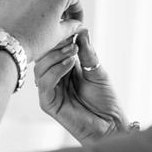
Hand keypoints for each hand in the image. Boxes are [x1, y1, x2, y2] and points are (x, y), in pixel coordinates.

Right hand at [34, 28, 127, 144]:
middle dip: (55, 46)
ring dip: (56, 56)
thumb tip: (81, 30)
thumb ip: (87, 53)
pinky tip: (70, 64)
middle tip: (70, 40)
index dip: (57, 39)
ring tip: (72, 51)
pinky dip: (56, 71)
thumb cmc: (105, 101)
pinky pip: (45, 83)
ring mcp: (48, 91)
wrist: (111, 124)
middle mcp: (52, 79)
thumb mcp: (97, 70)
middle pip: (41, 58)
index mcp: (61, 70)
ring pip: (40, 68)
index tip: (67, 27)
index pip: (51, 51)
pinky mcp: (48, 103)